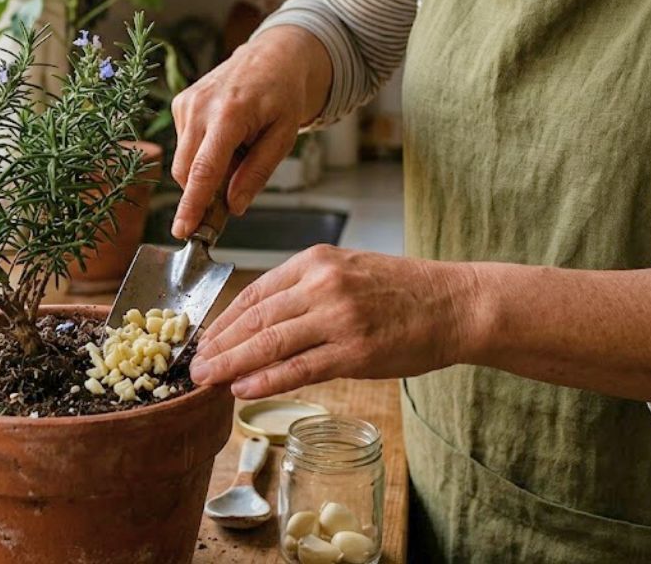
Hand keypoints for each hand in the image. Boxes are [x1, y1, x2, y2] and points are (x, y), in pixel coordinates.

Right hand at [170, 25, 329, 238]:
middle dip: (204, 191)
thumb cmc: (283, 94)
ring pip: (184, 161)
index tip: (182, 230)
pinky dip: (203, 153)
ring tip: (239, 150)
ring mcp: (186, 103)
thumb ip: (257, 172)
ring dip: (207, 169)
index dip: (192, 205)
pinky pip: (185, 145)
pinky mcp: (180, 103)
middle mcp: (200, 107)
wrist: (273, 55)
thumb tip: (234, 206)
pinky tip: (225, 137)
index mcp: (229, 114)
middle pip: (187, 171)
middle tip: (233, 192)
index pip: (204, 170)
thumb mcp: (284, 136)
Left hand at [190, 245, 478, 398]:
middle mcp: (322, 284)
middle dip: (219, 345)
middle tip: (193, 366)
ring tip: (206, 380)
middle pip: (255, 318)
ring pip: (270, 343)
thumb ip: (303, 291)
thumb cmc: (402, 291)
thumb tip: (257, 323)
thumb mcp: (346, 272)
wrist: (456, 304)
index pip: (255, 293)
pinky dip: (266, 380)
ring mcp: (339, 317)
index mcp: (315, 261)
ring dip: (231, 364)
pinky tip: (242, 389)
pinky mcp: (356, 350)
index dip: (223, 321)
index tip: (204, 340)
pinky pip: (299, 368)